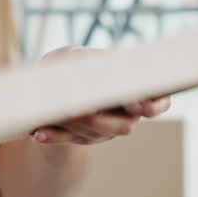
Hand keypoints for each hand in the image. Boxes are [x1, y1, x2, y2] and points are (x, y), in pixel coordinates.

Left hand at [31, 45, 170, 145]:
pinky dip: (52, 136)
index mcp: (134, 91)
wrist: (49, 83)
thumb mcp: (80, 56)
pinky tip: (38, 133)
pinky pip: (66, 140)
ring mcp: (102, 130)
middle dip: (102, 119)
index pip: (159, 102)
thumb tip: (94, 72)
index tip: (141, 105)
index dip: (154, 105)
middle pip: (123, 125)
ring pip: (94, 134)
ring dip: (73, 124)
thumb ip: (91, 62)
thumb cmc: (72, 63)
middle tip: (86, 111)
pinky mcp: (79, 137)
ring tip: (55, 113)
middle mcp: (123, 115)